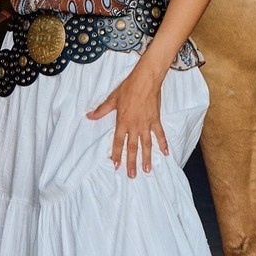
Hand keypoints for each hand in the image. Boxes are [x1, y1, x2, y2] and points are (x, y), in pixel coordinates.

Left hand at [87, 62, 168, 177]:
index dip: (116, 154)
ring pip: (146, 144)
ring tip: (147, 169)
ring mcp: (146, 124)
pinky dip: (163, 144)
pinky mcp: (156, 120)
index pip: (118, 142)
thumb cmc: (128, 88)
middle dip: (131, 162)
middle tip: (132, 175)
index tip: (116, 166)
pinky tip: (166, 153)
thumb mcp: (112, 98)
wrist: (146, 80)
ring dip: (146, 158)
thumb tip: (89, 116)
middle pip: (132, 147)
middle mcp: (134, 126)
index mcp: (122, 122)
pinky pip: (160, 134)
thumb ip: (101, 110)